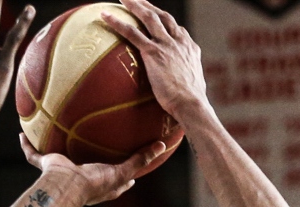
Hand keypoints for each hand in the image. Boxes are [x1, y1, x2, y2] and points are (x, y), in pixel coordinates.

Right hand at [18, 133, 181, 204]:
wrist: (68, 186)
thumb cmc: (95, 183)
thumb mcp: (123, 170)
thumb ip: (141, 159)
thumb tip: (162, 146)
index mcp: (100, 184)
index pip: (115, 182)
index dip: (124, 178)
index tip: (131, 172)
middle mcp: (81, 179)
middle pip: (86, 169)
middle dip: (88, 160)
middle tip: (94, 148)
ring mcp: (62, 173)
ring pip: (57, 160)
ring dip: (53, 150)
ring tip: (52, 134)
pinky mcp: (47, 166)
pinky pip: (34, 155)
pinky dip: (27, 146)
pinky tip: (23, 132)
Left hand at [102, 0, 209, 123]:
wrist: (191, 104)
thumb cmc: (192, 104)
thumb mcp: (194, 87)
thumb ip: (186, 81)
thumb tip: (183, 91)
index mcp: (190, 49)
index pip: (177, 30)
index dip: (166, 22)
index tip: (159, 19)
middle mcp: (179, 42)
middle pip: (163, 17)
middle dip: (150, 6)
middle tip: (138, 0)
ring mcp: (166, 45)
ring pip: (148, 18)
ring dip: (135, 5)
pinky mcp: (153, 52)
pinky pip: (131, 33)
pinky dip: (117, 22)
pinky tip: (105, 16)